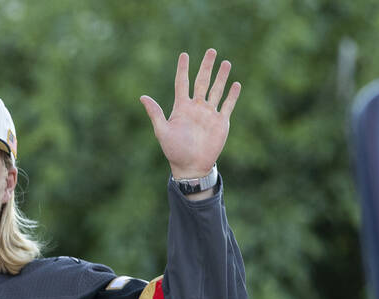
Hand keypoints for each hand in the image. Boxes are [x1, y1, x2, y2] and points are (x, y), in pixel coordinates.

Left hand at [140, 48, 241, 179]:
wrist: (191, 166)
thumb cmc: (174, 150)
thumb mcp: (162, 131)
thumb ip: (155, 113)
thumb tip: (142, 97)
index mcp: (181, 107)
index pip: (182, 83)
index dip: (183, 69)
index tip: (184, 55)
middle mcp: (196, 107)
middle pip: (202, 81)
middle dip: (207, 66)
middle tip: (211, 51)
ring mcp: (209, 114)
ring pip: (216, 90)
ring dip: (221, 77)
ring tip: (226, 63)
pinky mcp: (220, 123)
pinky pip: (227, 105)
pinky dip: (232, 95)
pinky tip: (235, 84)